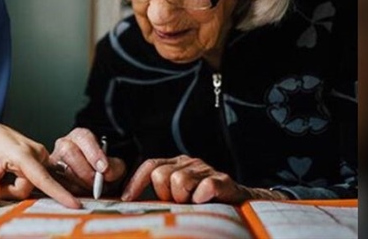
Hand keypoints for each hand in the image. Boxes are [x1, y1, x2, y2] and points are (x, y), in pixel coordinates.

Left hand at [0, 122, 80, 207]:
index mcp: (23, 154)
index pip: (42, 179)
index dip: (58, 193)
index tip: (74, 204)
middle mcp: (37, 153)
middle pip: (29, 188)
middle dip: (11, 190)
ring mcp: (41, 156)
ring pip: (32, 185)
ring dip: (15, 186)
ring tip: (4, 173)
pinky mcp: (42, 160)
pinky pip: (35, 180)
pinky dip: (22, 182)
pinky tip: (13, 173)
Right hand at [47, 128, 125, 195]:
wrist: (97, 181)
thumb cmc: (103, 170)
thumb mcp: (115, 165)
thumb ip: (114, 166)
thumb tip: (106, 172)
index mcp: (80, 136)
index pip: (84, 138)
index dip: (94, 153)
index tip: (103, 169)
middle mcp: (64, 144)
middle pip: (68, 152)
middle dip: (84, 171)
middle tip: (96, 182)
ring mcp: (54, 160)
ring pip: (62, 169)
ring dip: (79, 183)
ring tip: (91, 189)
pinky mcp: (50, 176)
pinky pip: (57, 184)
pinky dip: (71, 192)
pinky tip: (81, 192)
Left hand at [121, 155, 288, 203]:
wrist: (241, 205)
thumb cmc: (203, 204)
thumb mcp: (177, 197)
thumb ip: (157, 196)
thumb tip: (129, 203)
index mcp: (175, 165)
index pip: (150, 166)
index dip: (135, 182)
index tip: (126, 200)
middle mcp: (189, 163)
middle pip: (161, 174)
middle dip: (164, 194)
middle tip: (178, 203)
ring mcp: (205, 170)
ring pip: (179, 181)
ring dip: (183, 198)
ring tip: (192, 204)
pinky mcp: (222, 180)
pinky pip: (205, 187)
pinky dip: (201, 196)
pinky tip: (203, 202)